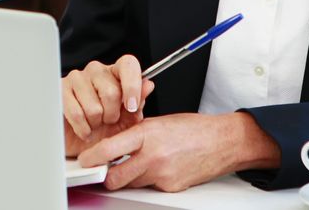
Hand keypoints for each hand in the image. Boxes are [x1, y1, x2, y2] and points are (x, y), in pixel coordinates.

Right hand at [61, 55, 154, 156]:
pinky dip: (83, 128)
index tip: (132, 106)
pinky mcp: (60, 90)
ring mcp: (76, 78)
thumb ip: (138, 103)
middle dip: (112, 115)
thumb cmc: (104, 129)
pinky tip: (84, 129)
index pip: (128, 64)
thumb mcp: (127, 120)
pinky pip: (76, 113)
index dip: (132, 85)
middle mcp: (96, 70)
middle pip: (111, 91)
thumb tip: (148, 85)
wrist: (79, 143)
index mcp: (115, 73)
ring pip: (93, 106)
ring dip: (96, 123)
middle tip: (107, 121)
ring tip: (93, 124)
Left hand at [77, 112, 279, 191]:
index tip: (86, 161)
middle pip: (116, 178)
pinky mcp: (171, 187)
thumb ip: (135, 131)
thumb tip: (113, 141)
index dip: (93, 158)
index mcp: (147, 134)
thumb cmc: (193, 128)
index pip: (110, 150)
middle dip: (108, 177)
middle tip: (105, 171)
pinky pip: (151, 187)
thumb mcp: (159, 121)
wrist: (223, 142)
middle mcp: (153, 156)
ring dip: (130, 177)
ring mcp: (163, 175)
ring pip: (132, 184)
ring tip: (141, 163)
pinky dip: (150, 180)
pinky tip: (161, 168)